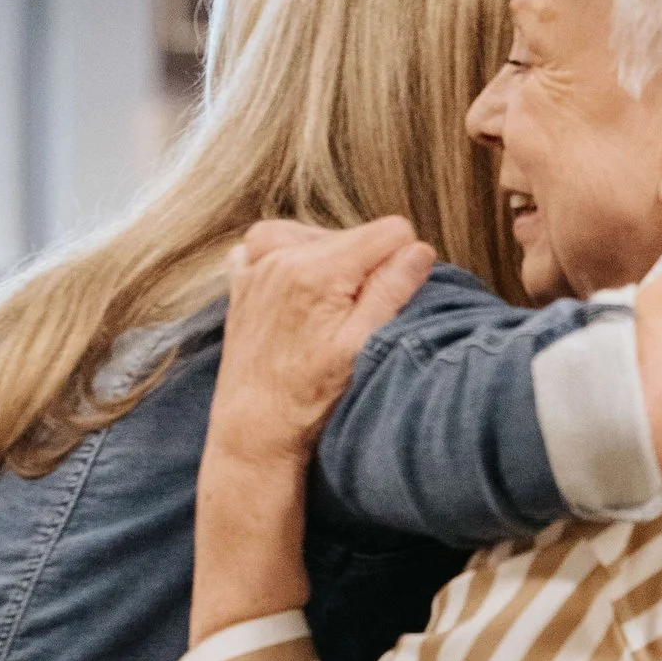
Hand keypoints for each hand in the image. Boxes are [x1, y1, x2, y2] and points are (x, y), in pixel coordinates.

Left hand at [210, 216, 438, 466]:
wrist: (254, 428)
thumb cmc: (310, 397)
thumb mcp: (361, 347)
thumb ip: (391, 291)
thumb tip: (419, 251)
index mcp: (319, 269)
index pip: (391, 231)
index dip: (402, 263)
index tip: (391, 298)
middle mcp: (283, 255)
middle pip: (354, 234)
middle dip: (364, 266)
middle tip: (352, 316)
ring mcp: (256, 264)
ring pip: (316, 235)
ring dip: (328, 262)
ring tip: (325, 308)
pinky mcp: (241, 280)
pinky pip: (268, 244)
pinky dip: (285, 258)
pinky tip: (294, 291)